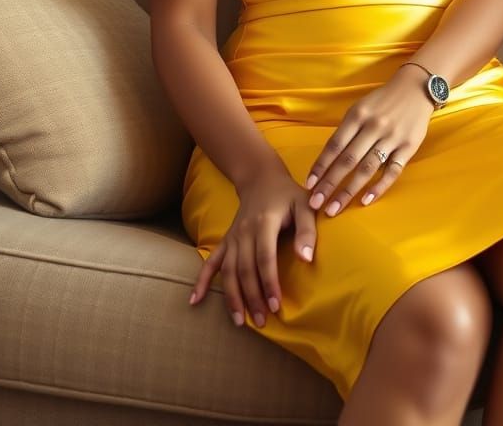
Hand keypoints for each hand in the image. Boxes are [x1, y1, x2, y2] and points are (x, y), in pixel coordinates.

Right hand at [190, 167, 317, 327]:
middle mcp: (244, 232)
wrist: (261, 179)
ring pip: (228, 271)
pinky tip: (195, 301)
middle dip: (252, 298)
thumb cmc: (288, 195)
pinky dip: (202, 281)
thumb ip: (307, 231)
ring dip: (232, 297)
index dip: (269, 283)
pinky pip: (211, 262)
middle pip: (245, 270)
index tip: (275, 306)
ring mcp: (232, 237)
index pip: (265, 258)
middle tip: (261, 322)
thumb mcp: (305, 206)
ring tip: (239, 321)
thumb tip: (307, 259)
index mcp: (265, 223)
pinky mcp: (225, 240)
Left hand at [305, 66, 433, 216]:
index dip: (320, 166)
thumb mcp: (360, 107)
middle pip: (347, 160)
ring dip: (348, 191)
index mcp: (358, 115)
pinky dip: (379, 187)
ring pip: (367, 168)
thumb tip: (328, 159)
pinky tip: (365, 201)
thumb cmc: (382, 101)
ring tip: (333, 208)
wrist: (416, 88)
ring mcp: (392, 138)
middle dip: (329, 184)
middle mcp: (373, 127)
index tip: (308, 184)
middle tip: (315, 204)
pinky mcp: (408, 147)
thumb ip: (346, 130)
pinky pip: (392, 171)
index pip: (334, 145)